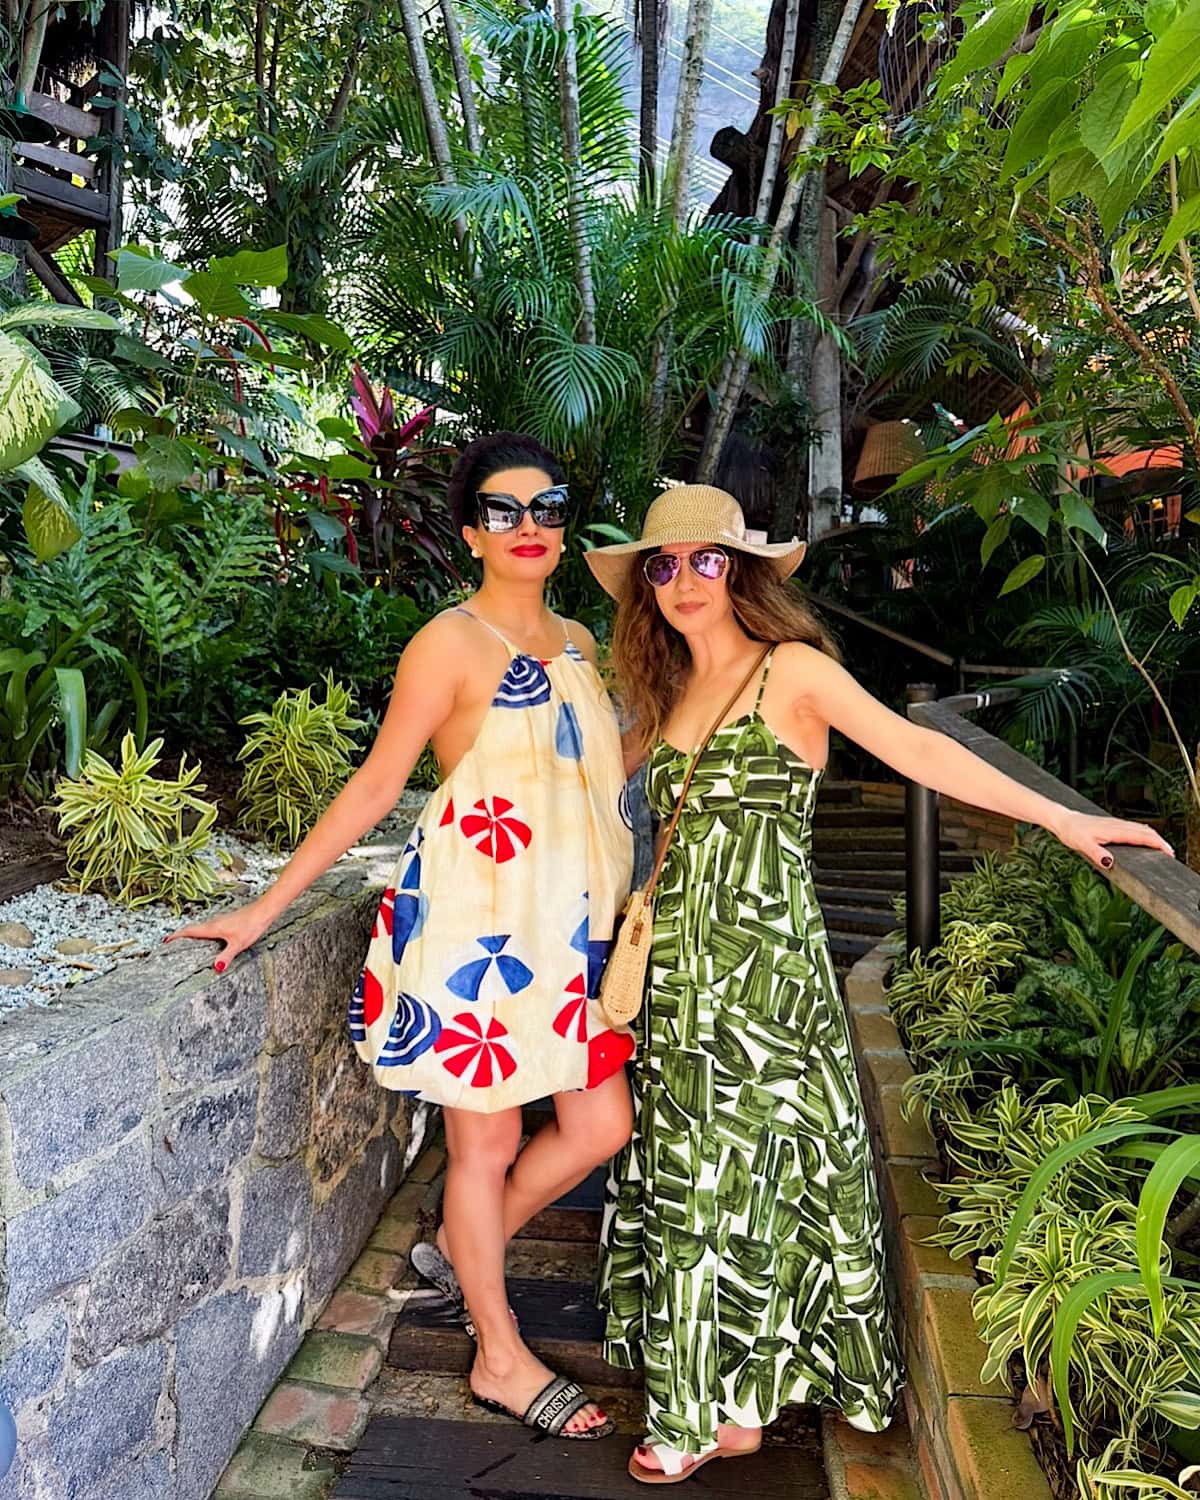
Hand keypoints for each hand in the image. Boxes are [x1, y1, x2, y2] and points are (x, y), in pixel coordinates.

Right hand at [165, 898, 274, 971]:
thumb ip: (226, 956)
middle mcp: (213, 923)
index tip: (165, 941)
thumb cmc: (251, 925)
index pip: (189, 931)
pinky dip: (201, 934)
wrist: (263, 911)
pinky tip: (207, 940)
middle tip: (169, 944)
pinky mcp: (227, 922)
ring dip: (190, 934)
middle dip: (180, 936)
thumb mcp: (238, 943)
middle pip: (192, 929)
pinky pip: (209, 928)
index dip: (176, 936)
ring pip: (200, 928)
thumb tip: (216, 967)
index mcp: (212, 928)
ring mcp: (220, 921)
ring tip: (183, 944)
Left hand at [1051, 811, 1173, 870]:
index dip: (1157, 844)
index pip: (1142, 836)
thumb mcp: (1081, 844)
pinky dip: (1145, 834)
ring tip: (1163, 849)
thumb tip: (1109, 862)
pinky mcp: (1113, 825)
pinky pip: (1134, 828)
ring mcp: (1116, 824)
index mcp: (1114, 830)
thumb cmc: (1071, 832)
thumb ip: (1095, 853)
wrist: (1063, 821)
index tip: (1168, 853)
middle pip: (1146, 832)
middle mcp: (1118, 825)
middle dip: (1160, 842)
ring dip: (1154, 837)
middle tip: (1170, 854)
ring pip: (1141, 829)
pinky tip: (1145, 839)